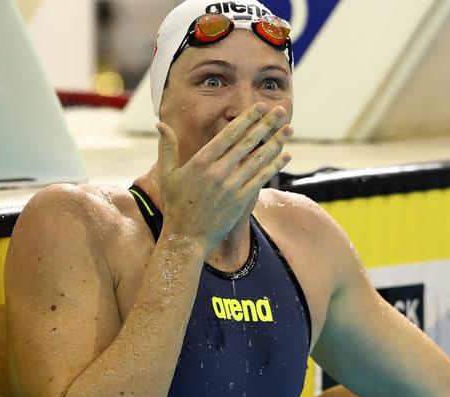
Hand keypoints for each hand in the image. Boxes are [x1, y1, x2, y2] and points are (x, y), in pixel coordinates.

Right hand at [155, 102, 292, 250]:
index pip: (229, 134)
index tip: (259, 106)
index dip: (247, 119)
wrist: (186, 237)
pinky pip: (261, 179)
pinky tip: (285, 156)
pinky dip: (274, 166)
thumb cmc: (175, 205)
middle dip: (266, 124)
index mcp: (201, 161)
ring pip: (258, 159)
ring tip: (289, 129)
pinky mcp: (241, 201)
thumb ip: (167, 147)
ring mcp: (231, 187)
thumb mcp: (167, 174)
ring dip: (275, 143)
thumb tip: (160, 124)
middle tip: (281, 110)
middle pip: (247, 142)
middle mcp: (218, 172)